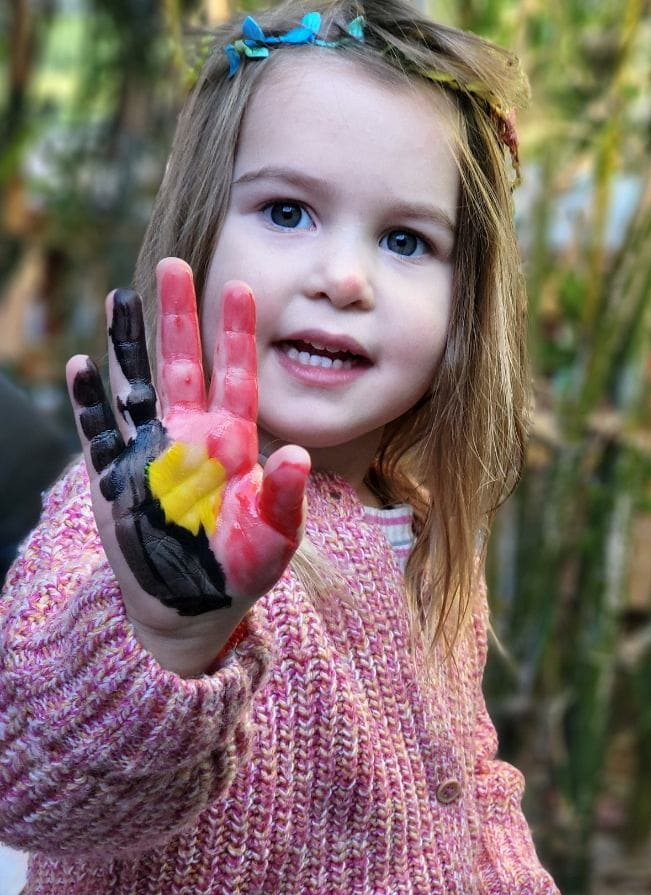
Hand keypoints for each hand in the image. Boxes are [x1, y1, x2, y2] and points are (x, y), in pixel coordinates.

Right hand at [66, 258, 310, 674]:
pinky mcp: (117, 478)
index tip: (240, 285)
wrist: (195, 606)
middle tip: (174, 263)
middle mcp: (191, 437)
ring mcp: (151, 454)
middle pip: (183, 363)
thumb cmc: (244, 569)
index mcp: (233, 443)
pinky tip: (82, 366)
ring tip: (120, 298)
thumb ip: (287, 496)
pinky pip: (100, 432)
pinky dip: (89, 402)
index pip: (237, 375)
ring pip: (136, 385)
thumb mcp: (276, 536)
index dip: (237, 332)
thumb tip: (298, 455)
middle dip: (179, 315)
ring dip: (127, 345)